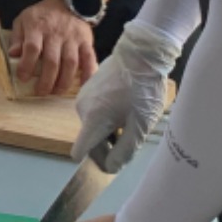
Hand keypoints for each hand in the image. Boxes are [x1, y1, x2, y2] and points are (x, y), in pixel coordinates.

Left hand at [10, 0, 97, 95]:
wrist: (70, 1)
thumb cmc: (43, 15)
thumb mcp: (23, 20)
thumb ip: (16, 37)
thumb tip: (13, 55)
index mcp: (37, 27)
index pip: (32, 48)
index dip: (26, 65)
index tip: (23, 78)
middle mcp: (55, 33)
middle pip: (52, 61)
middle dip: (46, 81)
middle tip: (41, 92)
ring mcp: (72, 38)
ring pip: (70, 63)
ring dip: (63, 81)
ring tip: (57, 92)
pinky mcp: (86, 41)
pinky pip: (89, 59)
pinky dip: (87, 74)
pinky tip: (82, 86)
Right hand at [70, 24, 179, 172]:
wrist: (140, 54)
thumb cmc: (142, 89)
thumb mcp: (140, 125)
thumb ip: (125, 151)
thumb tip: (111, 166)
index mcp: (92, 120)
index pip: (79, 152)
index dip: (97, 161)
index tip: (116, 159)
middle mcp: (81, 110)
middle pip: (89, 141)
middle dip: (109, 147)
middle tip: (132, 138)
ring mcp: (82, 98)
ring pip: (93, 127)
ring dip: (109, 131)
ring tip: (131, 121)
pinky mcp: (87, 89)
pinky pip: (94, 113)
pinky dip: (107, 117)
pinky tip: (124, 108)